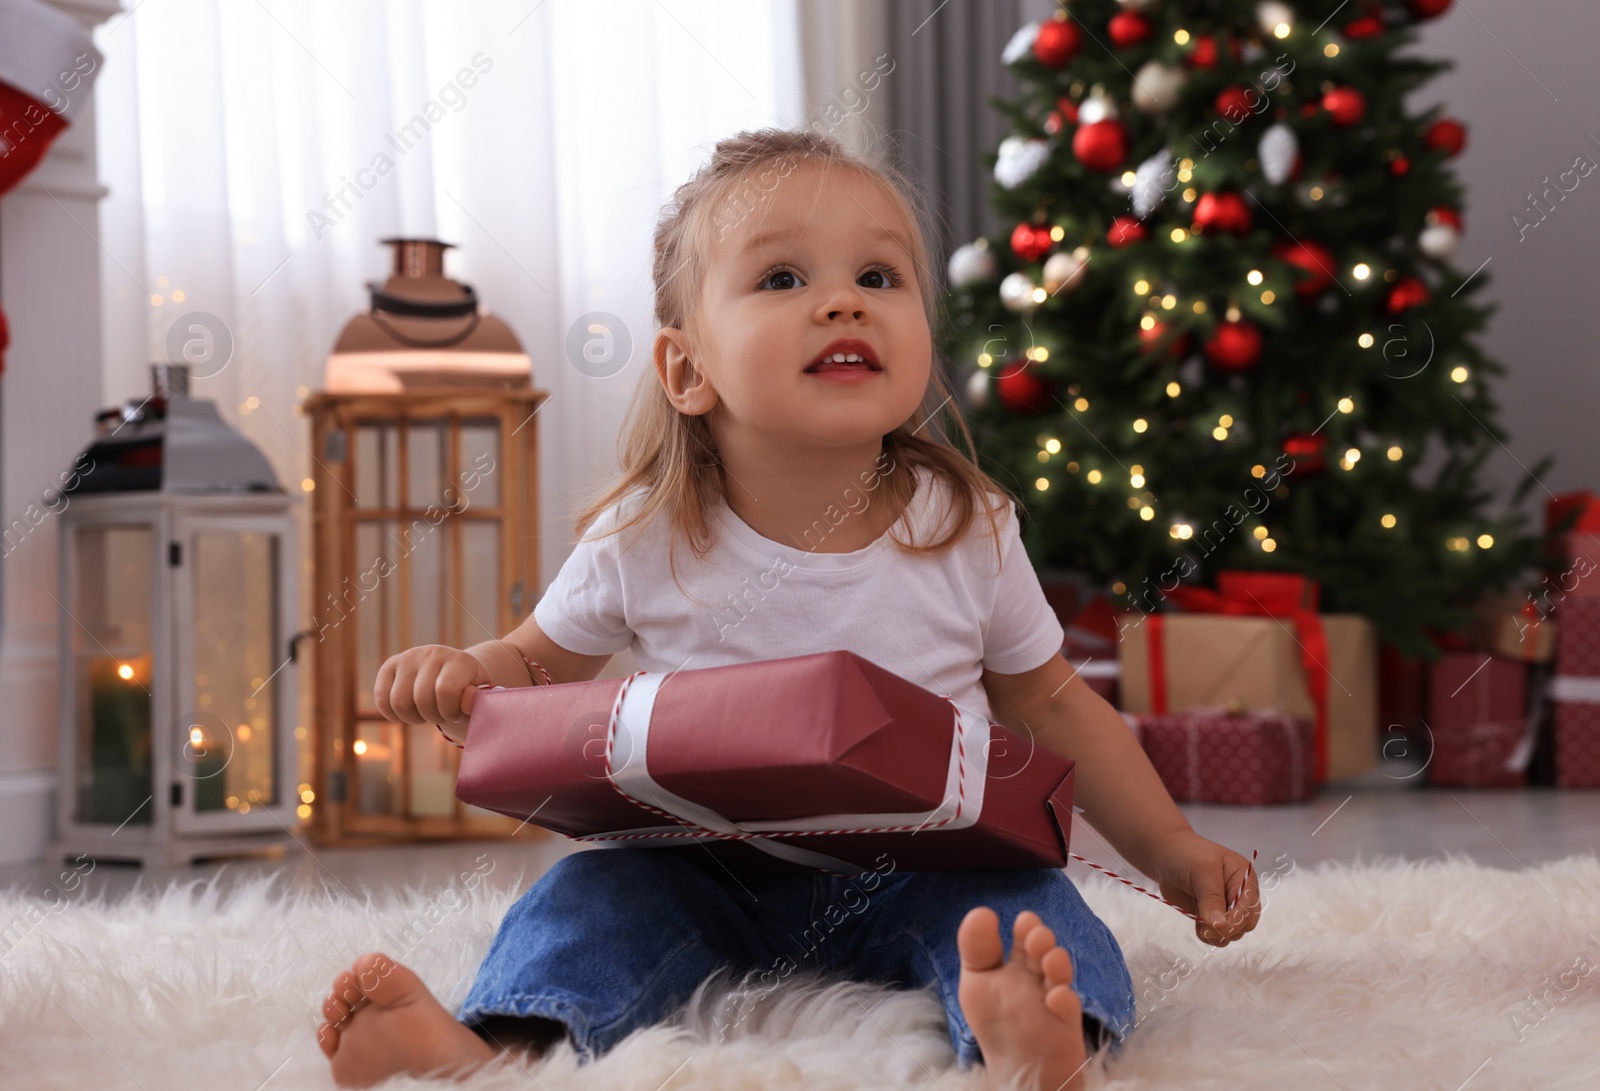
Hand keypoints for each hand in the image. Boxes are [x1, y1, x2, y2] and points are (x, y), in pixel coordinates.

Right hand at [373, 645, 492, 729]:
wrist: (454, 674)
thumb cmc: (468, 693)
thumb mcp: (479, 699)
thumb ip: (476, 702)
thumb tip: (468, 700)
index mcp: (459, 661)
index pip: (445, 691)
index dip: (450, 712)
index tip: (457, 713)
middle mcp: (433, 654)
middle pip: (421, 699)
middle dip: (432, 717)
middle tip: (441, 714)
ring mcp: (409, 657)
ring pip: (399, 702)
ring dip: (413, 718)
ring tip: (425, 713)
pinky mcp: (390, 665)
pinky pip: (381, 699)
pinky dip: (392, 714)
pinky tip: (408, 712)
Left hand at [1151, 830, 1260, 946]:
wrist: (1165, 855)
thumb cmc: (1185, 855)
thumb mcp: (1201, 871)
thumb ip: (1211, 898)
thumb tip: (1220, 925)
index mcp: (1244, 878)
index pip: (1249, 907)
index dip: (1235, 920)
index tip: (1215, 925)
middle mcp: (1240, 894)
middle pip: (1245, 924)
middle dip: (1227, 930)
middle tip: (1204, 927)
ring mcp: (1226, 906)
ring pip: (1233, 933)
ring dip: (1217, 934)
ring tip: (1198, 922)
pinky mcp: (1212, 915)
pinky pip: (1218, 935)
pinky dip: (1208, 935)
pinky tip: (1197, 924)